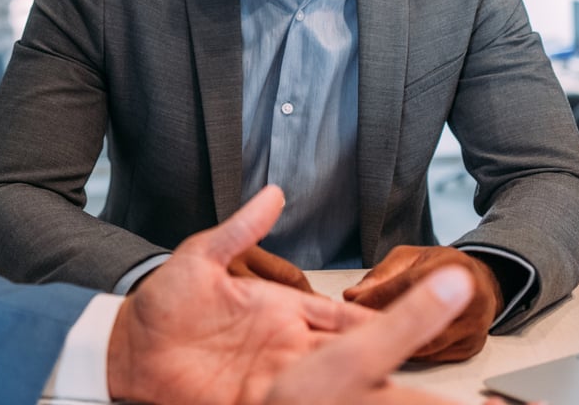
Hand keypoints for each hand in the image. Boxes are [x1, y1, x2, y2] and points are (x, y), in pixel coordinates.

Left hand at [106, 187, 476, 404]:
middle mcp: (288, 349)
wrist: (120, 350)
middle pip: (358, 358)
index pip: (347, 317)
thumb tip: (275, 193)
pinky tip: (362, 402)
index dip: (387, 319)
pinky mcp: (258, 402)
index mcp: (281, 312)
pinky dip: (335, 402)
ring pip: (344, 387)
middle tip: (458, 384)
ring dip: (382, 392)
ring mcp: (275, 379)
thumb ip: (238, 229)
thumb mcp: (198, 260)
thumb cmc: (159, 306)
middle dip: (401, 364)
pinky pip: (305, 402)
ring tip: (433, 403)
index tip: (432, 312)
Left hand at [344, 245, 503, 361]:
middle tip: (354, 324)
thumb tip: (353, 295)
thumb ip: (382, 275)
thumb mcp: (410, 257)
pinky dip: (408, 352)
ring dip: (393, 343)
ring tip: (366, 338)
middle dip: (383, 323)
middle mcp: (472, 301)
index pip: (410, 284)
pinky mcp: (469, 350)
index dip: (377, 295)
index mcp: (456, 269)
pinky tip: (389, 348)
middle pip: (420, 320)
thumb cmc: (442, 267)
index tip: (353, 302)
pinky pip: (432, 357)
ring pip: (425, 345)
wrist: (480, 282)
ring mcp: (473, 329)